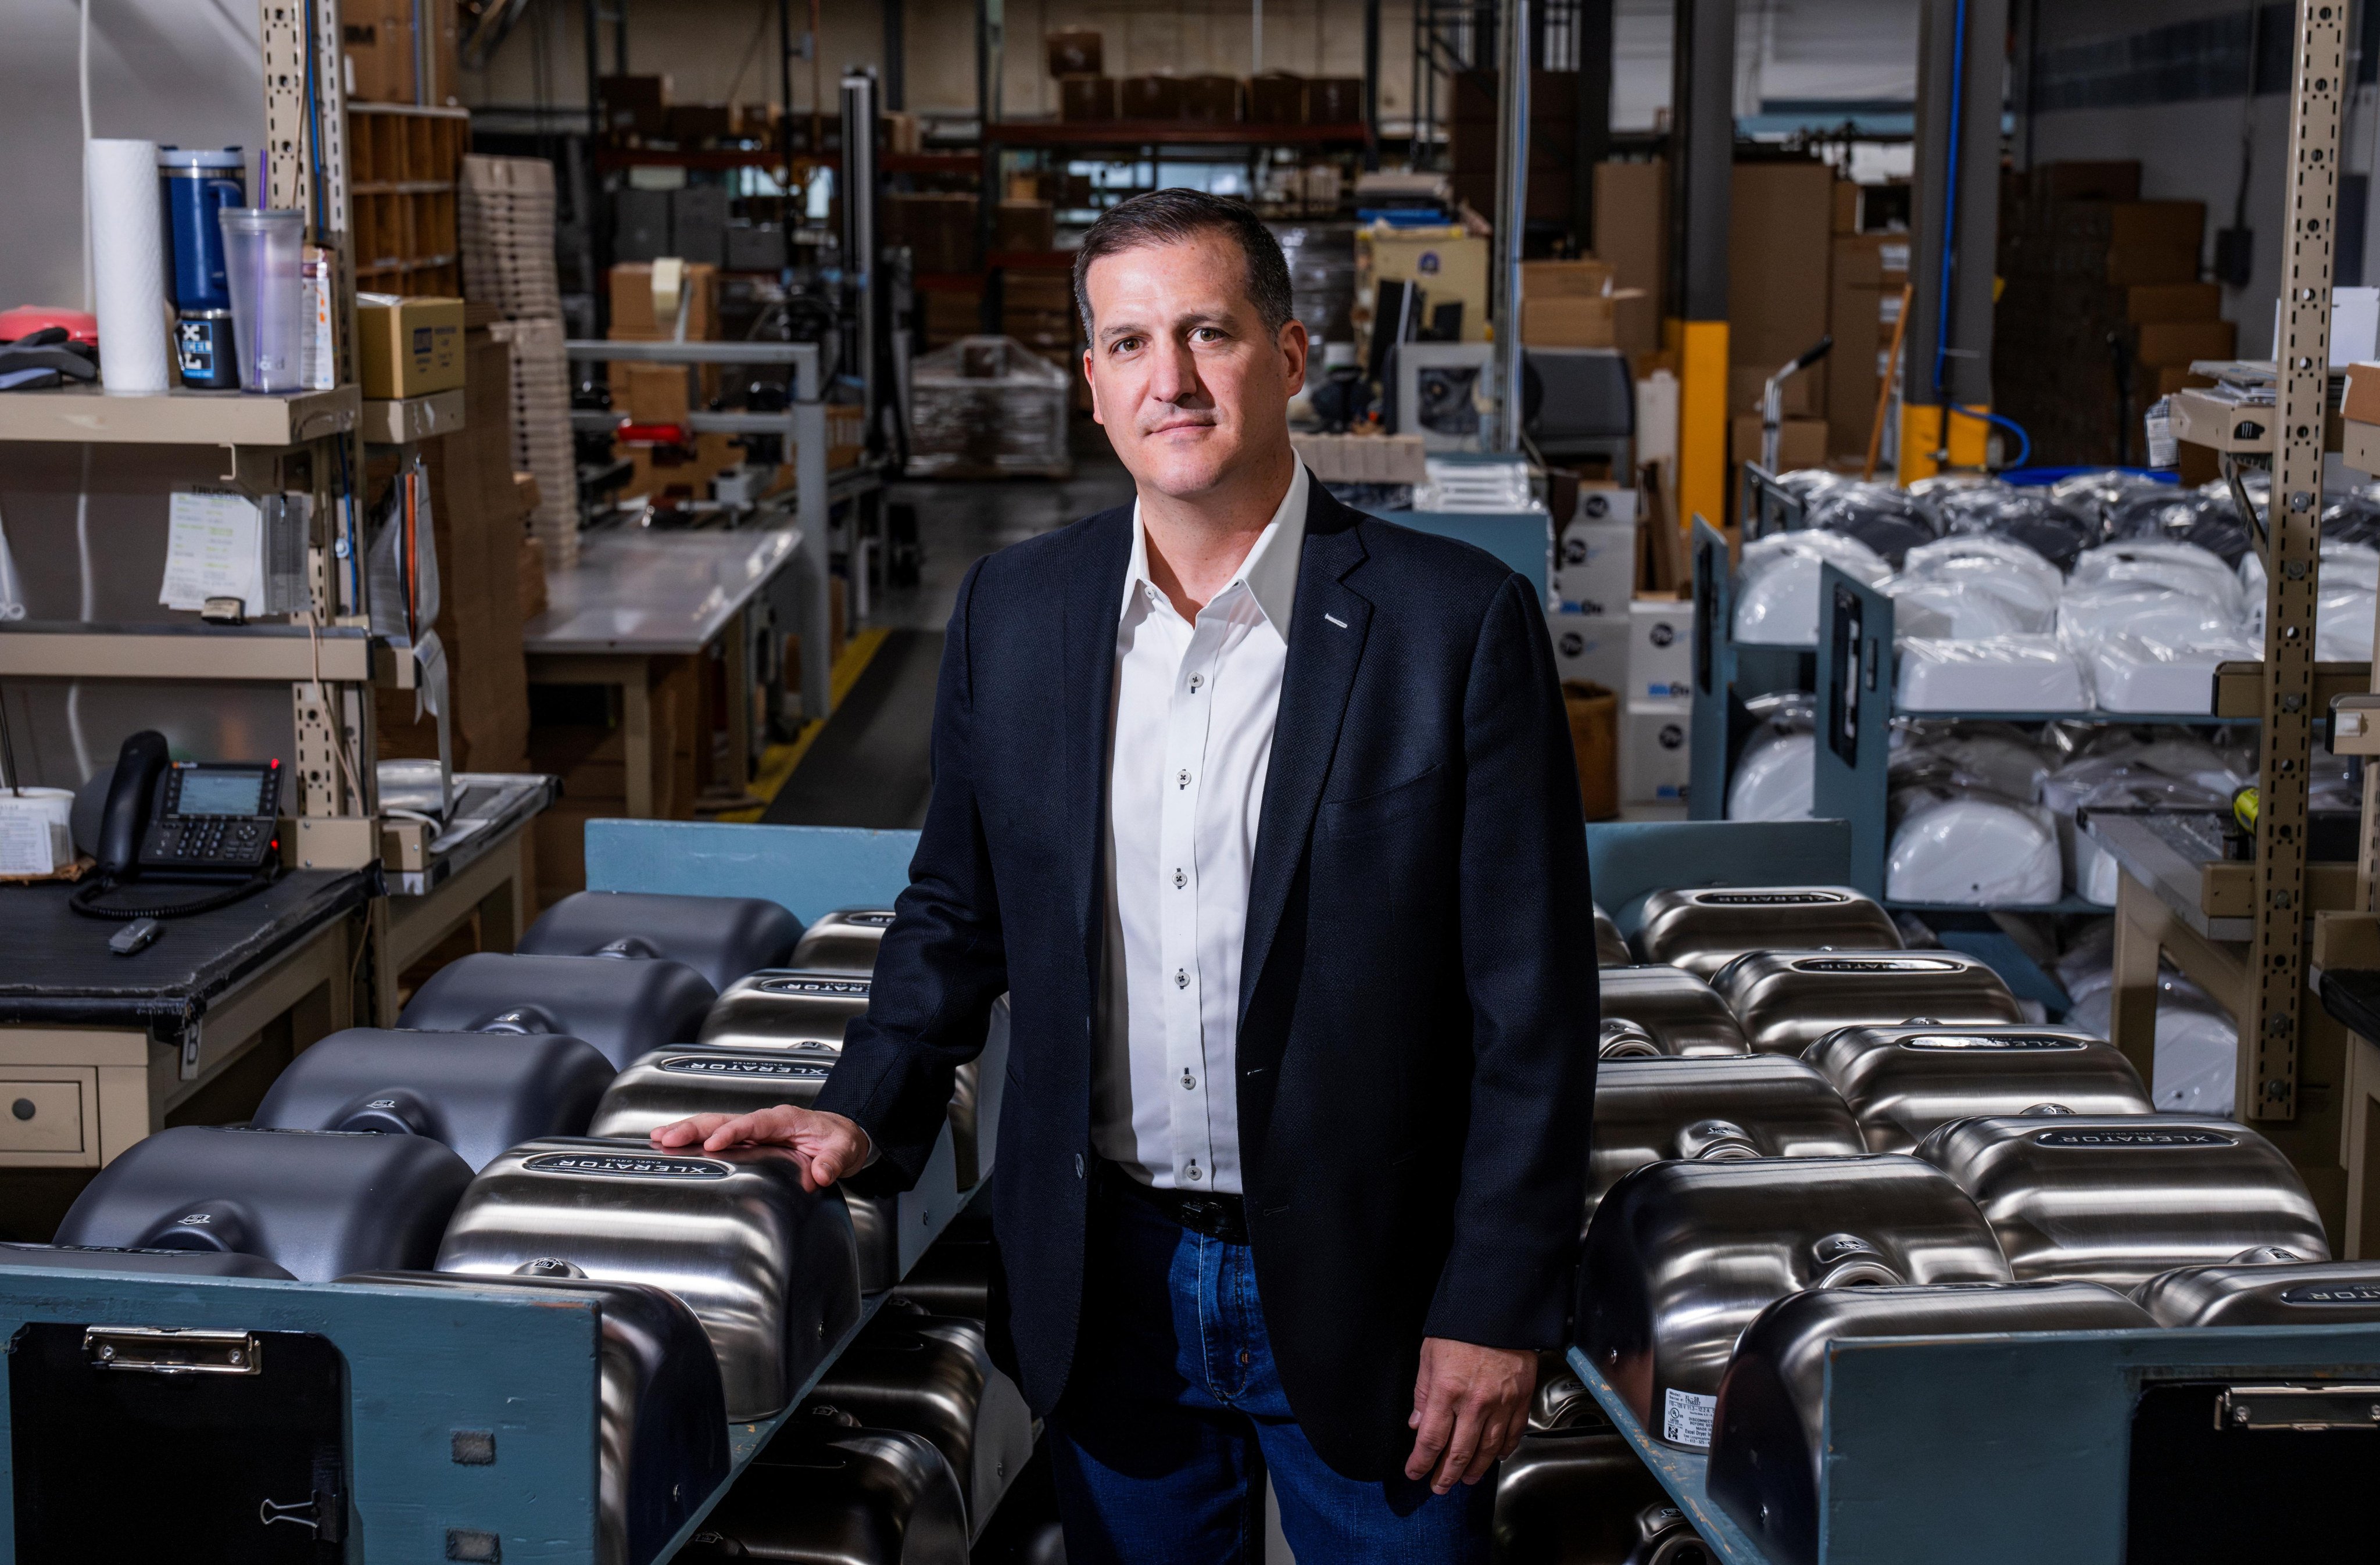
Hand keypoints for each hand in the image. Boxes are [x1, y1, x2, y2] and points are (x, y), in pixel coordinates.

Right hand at [650, 1105, 872, 1192]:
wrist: (841, 1135)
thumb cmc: (839, 1139)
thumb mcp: (843, 1150)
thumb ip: (832, 1161)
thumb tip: (821, 1173)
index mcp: (785, 1120)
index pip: (754, 1123)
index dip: (733, 1132)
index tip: (713, 1144)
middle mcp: (764, 1121)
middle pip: (724, 1120)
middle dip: (695, 1128)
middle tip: (667, 1137)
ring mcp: (753, 1129)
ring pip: (715, 1125)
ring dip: (687, 1131)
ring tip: (658, 1138)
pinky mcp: (747, 1140)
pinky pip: (718, 1136)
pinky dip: (694, 1139)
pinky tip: (673, 1144)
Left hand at [1403, 1337, 1535, 1493]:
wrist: (1499, 1309)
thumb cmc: (1461, 1327)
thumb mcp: (1429, 1355)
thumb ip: (1423, 1392)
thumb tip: (1416, 1423)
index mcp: (1447, 1390)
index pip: (1431, 1439)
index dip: (1421, 1462)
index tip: (1414, 1472)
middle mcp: (1475, 1403)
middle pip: (1459, 1452)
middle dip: (1446, 1475)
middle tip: (1439, 1487)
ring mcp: (1501, 1404)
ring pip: (1487, 1449)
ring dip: (1474, 1469)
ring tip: (1465, 1479)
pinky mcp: (1521, 1399)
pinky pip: (1513, 1434)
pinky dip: (1503, 1450)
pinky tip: (1495, 1457)